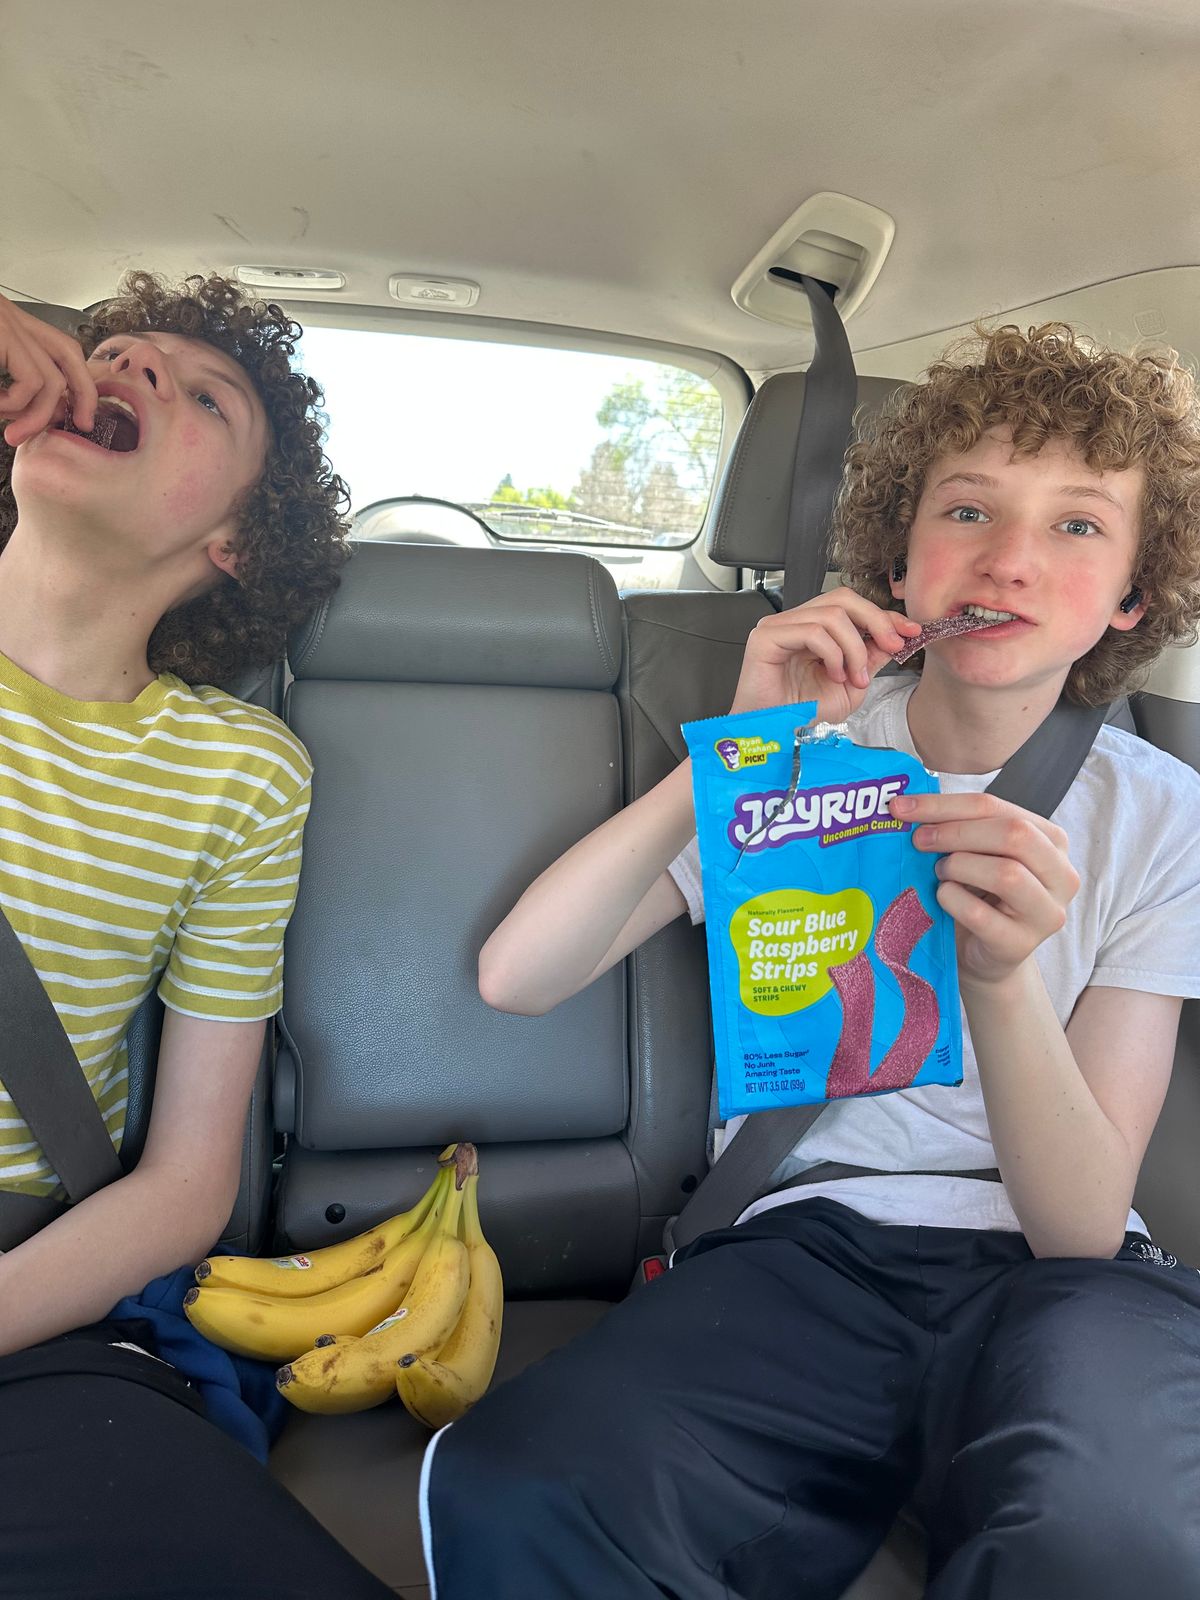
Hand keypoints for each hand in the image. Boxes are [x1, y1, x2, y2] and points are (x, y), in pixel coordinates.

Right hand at [0, 293, 96, 447]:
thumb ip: (18, 386)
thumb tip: (50, 413)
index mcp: (16, 327)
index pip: (66, 351)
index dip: (81, 385)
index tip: (82, 418)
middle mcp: (16, 321)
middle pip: (72, 356)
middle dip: (84, 396)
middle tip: (80, 427)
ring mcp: (10, 325)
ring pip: (52, 378)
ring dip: (36, 414)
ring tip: (13, 430)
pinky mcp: (2, 333)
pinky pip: (32, 380)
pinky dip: (16, 404)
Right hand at [730, 587, 922, 723]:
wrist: (772, 735)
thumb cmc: (801, 713)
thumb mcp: (849, 686)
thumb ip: (869, 659)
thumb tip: (897, 637)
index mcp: (812, 629)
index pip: (851, 606)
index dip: (884, 616)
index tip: (910, 632)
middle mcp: (794, 622)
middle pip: (843, 599)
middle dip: (876, 621)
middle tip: (892, 646)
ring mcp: (778, 626)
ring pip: (831, 615)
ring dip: (854, 648)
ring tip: (854, 678)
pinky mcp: (766, 637)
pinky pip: (811, 631)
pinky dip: (832, 653)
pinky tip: (833, 675)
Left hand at [891, 791, 1079, 986]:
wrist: (981, 953)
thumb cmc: (979, 895)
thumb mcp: (977, 854)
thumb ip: (960, 827)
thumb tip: (908, 806)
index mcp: (1051, 840)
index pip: (997, 807)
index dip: (946, 804)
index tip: (903, 806)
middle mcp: (1061, 874)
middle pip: (1013, 834)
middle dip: (956, 832)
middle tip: (919, 840)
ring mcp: (1046, 912)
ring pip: (1006, 874)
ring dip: (959, 866)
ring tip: (940, 873)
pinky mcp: (1020, 944)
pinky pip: (980, 914)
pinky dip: (952, 899)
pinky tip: (942, 896)